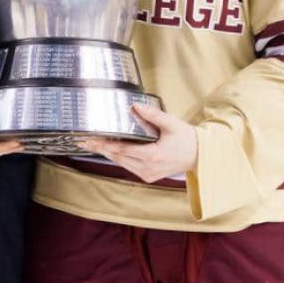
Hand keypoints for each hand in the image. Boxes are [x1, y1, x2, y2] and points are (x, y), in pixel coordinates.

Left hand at [80, 103, 197, 183]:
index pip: (121, 149)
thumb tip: (135, 106)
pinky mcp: (149, 176)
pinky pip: (129, 166)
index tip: (90, 140)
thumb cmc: (186, 139)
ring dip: (108, 153)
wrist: (200, 156)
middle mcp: (147, 167)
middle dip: (101, 148)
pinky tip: (111, 149)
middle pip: (117, 157)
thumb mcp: (171, 123)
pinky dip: (119, 157)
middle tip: (84, 141)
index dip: (104, 145)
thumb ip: (153, 115)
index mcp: (152, 155)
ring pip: (121, 163)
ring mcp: (148, 174)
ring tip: (93, 143)